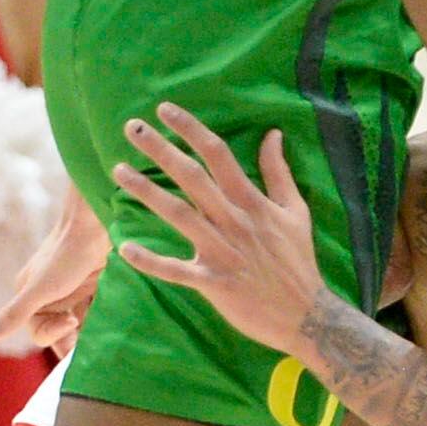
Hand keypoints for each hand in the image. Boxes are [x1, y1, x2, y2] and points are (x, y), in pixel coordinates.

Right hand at [0, 187, 107, 347]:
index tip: (72, 321)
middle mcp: (48, 297)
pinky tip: (111, 315)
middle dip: (74, 339)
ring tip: (104, 327)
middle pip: (61, 333)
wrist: (96, 225)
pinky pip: (95, 312)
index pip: (40, 334)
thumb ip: (14, 314)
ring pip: (80, 325)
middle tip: (91, 337)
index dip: (55, 334)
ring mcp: (71, 293)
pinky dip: (103, 318)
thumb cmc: (66, 256)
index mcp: (30, 298)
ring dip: (91, 331)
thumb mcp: (40, 289)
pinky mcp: (92, 287)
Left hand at [111, 104, 325, 354]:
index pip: (218, 155)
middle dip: (161, 150)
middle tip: (132, 127)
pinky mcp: (214, 283)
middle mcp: (234, 222)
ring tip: (120, 171)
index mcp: (252, 202)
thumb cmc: (298, 262)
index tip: (165, 111)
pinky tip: (125, 249)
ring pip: (180, 215)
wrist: (307, 314)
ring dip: (147, 192)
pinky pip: (177, 271)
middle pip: (193, 178)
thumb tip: (273, 134)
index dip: (191, 130)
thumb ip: (279, 172)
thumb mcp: (295, 211)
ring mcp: (223, 252)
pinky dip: (152, 262)